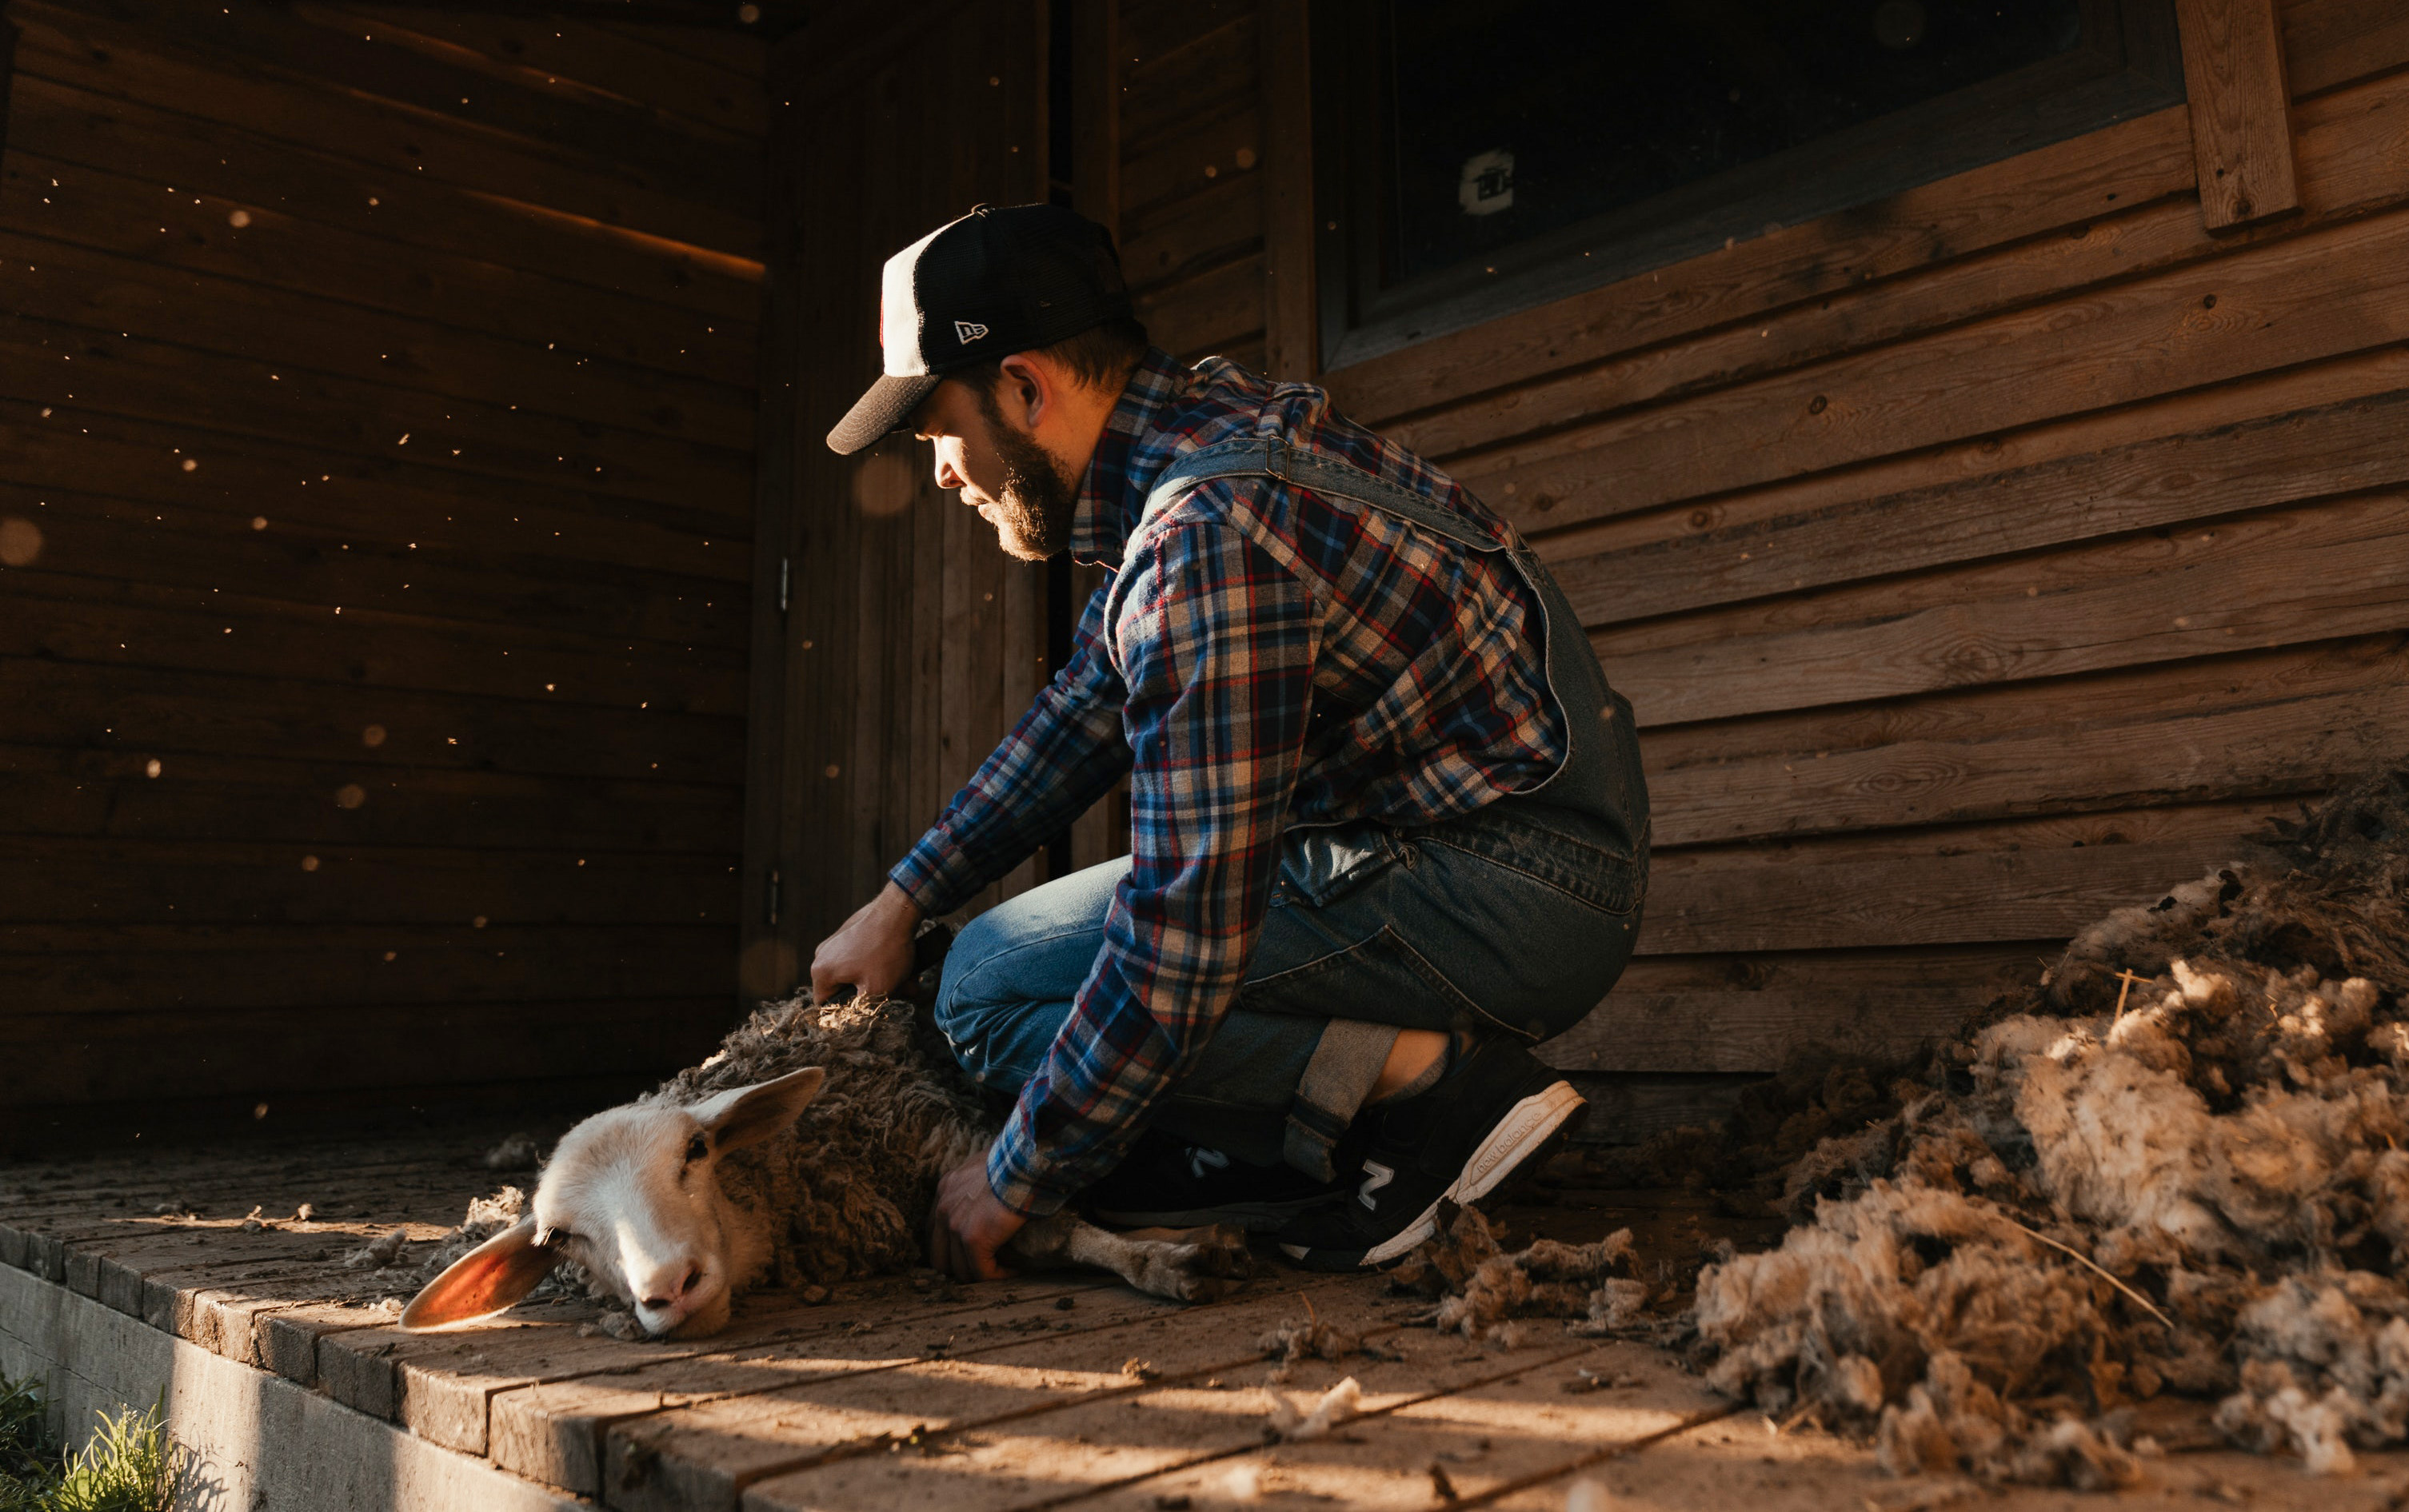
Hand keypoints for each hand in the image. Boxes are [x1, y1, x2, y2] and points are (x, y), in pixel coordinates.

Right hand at [809, 881, 923, 1003]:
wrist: (899, 911)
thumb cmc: (886, 951)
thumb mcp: (876, 991)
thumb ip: (862, 1010)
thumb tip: (860, 1018)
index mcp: (821, 971)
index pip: (826, 1005)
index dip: (848, 1013)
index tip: (869, 1010)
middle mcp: (824, 955)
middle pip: (846, 989)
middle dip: (872, 995)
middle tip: (897, 994)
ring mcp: (837, 942)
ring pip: (859, 974)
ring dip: (882, 981)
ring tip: (906, 981)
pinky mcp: (853, 933)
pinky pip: (864, 959)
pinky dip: (882, 966)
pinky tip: (904, 968)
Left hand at [928, 1155, 1022, 1281]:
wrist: (1025, 1162)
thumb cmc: (1015, 1161)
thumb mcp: (985, 1165)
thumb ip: (976, 1181)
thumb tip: (989, 1193)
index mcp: (945, 1189)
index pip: (935, 1231)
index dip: (951, 1248)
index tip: (971, 1253)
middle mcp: (944, 1208)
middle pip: (939, 1256)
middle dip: (959, 1267)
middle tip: (983, 1268)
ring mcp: (955, 1225)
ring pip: (960, 1269)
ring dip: (981, 1274)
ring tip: (1001, 1272)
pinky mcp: (973, 1239)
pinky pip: (982, 1272)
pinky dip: (998, 1276)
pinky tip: (1013, 1272)